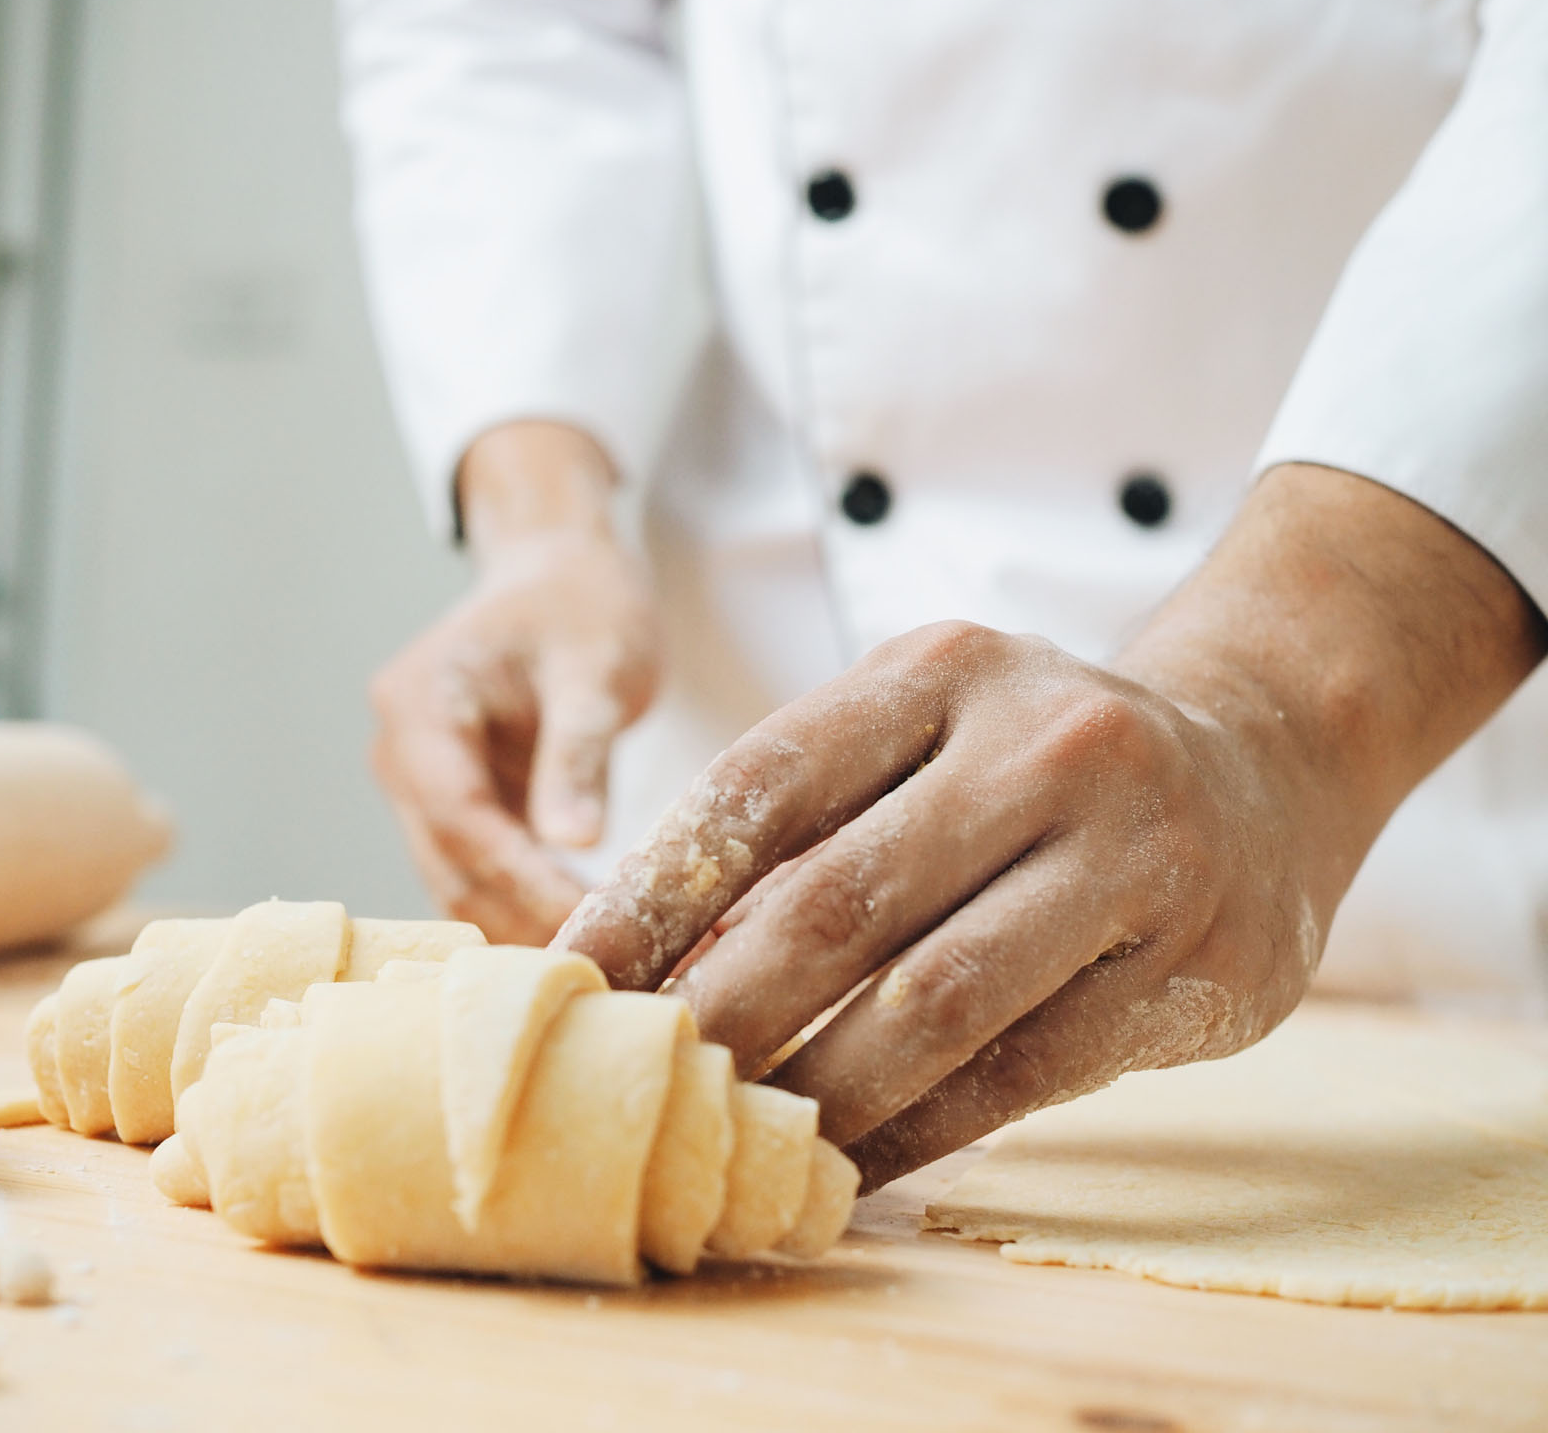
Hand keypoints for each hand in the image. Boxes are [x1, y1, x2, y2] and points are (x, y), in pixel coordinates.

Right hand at [371, 422, 659, 943]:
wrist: (559, 571)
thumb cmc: (583, 604)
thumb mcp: (594, 669)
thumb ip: (578, 753)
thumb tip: (575, 842)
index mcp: (420, 706)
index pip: (461, 815)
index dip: (519, 877)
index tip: (585, 920)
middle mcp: (400, 751)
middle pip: (449, 859)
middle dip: (519, 914)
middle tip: (601, 964)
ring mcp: (418, 782)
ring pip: (457, 878)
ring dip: (519, 921)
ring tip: (596, 961)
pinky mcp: (453, 804)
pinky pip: (479, 868)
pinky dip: (523, 900)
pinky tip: (580, 929)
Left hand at [556, 465, 1544, 1188]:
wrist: (1264, 761)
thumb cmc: (1040, 758)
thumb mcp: (928, 727)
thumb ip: (809, 820)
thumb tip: (652, 958)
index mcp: (942, 669)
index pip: (760, 785)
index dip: (648, 891)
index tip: (571, 975)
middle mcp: (1042, 746)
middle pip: (835, 902)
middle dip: (717, 1010)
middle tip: (640, 1081)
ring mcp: (1130, 854)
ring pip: (930, 1003)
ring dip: (815, 1089)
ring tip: (733, 1137)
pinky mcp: (1191, 966)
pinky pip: (1021, 1072)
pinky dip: (919, 1130)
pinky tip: (849, 1165)